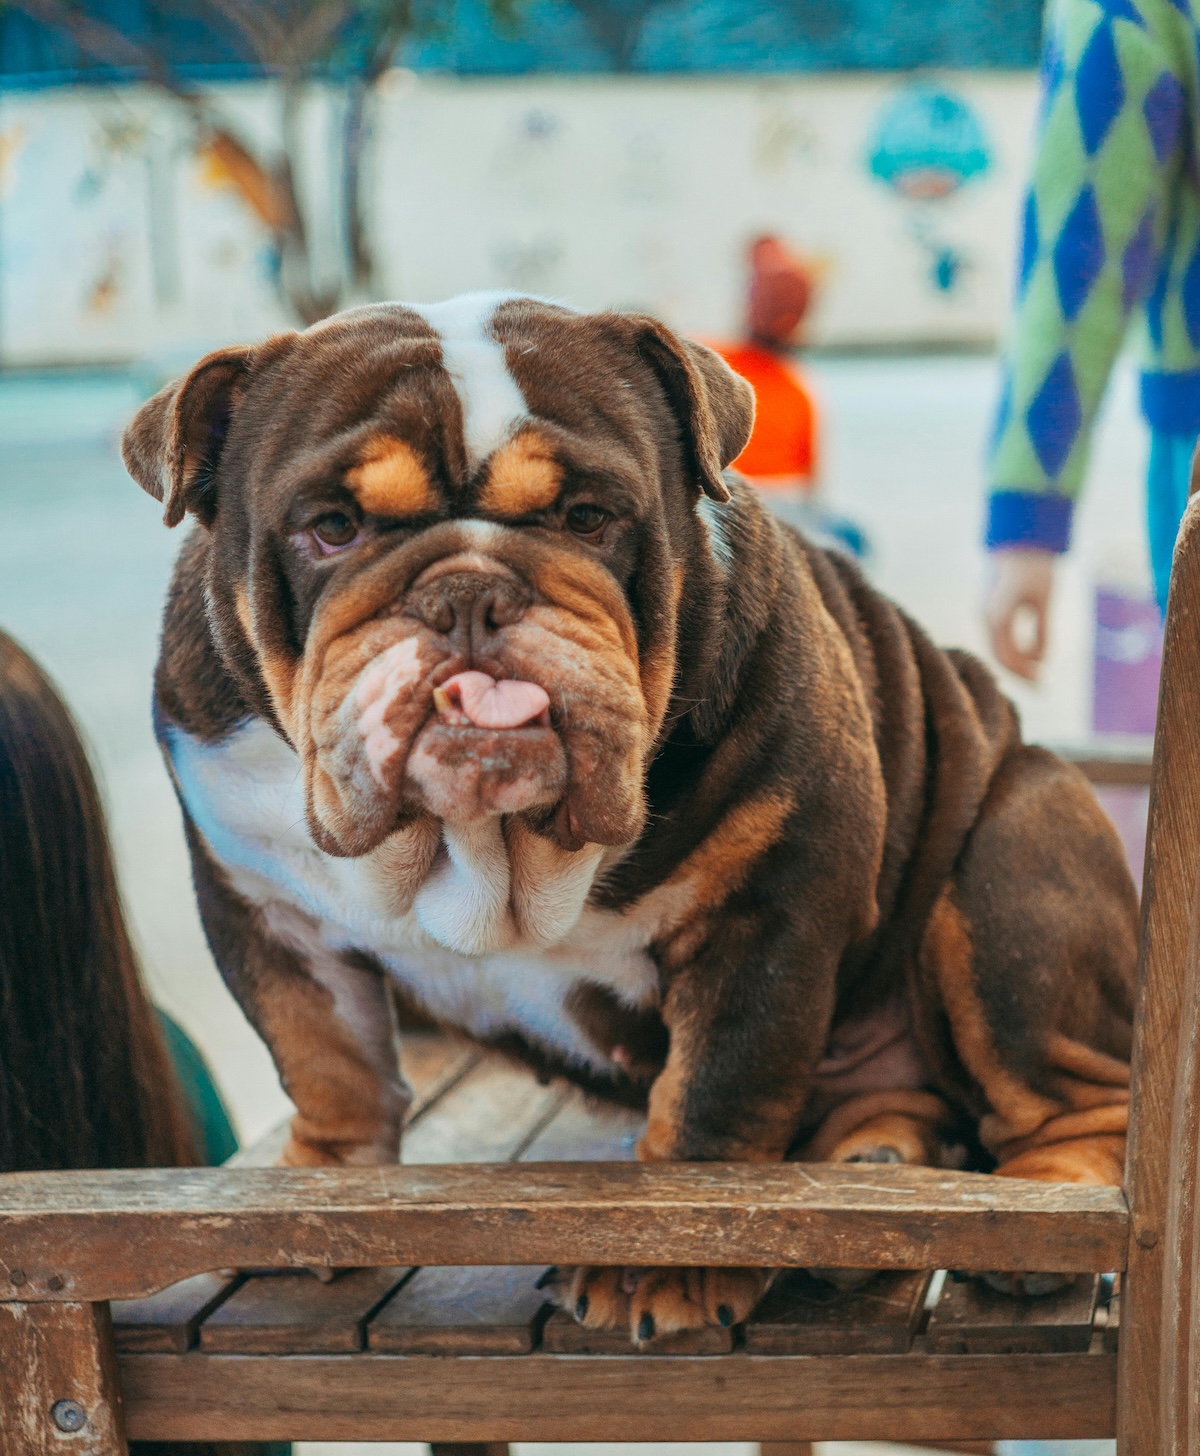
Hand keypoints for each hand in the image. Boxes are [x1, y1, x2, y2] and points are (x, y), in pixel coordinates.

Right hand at [985, 549, 1055, 680]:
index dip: (1025, 672)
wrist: (1017, 540)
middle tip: (1042, 687)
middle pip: (999, 655)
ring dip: (1016, 663)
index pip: (1007, 655)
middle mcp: (986, 616)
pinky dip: (1012, 651)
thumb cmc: (1035, 567)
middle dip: (1020, 673)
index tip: (1043, 683)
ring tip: (1037, 675)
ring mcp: (984, 612)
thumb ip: (1044, 631)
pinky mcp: (989, 610)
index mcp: (998, 614)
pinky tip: (1028, 658)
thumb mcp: (1046, 599)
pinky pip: (998, 639)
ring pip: (997, 648)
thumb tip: (1042, 661)